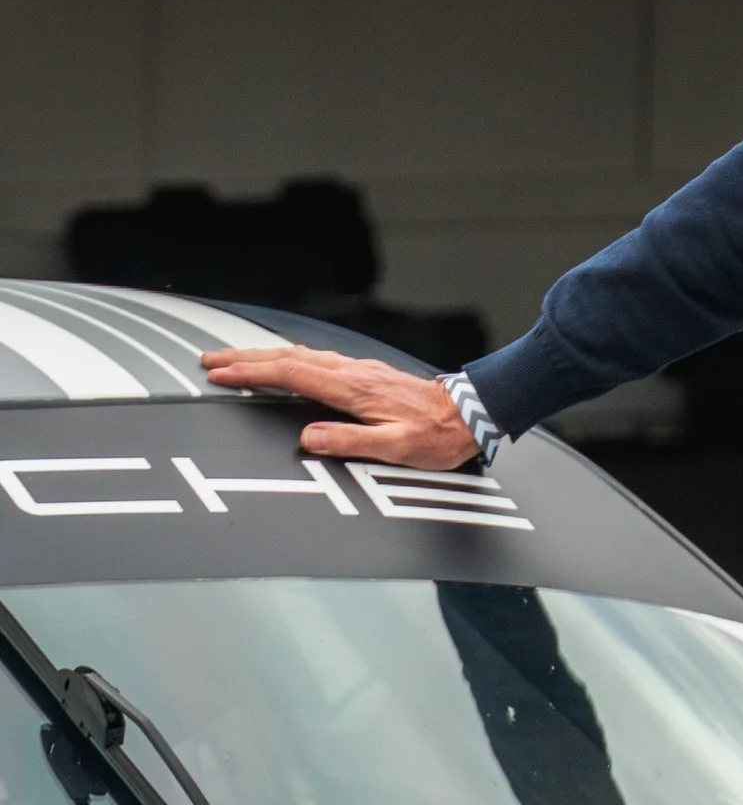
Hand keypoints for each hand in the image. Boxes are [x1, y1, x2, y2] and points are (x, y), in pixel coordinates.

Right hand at [198, 347, 478, 469]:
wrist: (472, 415)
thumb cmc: (438, 436)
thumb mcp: (396, 448)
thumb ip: (351, 441)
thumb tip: (309, 438)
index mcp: (352, 388)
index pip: (290, 374)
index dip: (251, 373)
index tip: (219, 374)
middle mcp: (352, 372)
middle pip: (288, 358)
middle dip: (245, 358)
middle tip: (210, 360)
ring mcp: (359, 371)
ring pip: (301, 356)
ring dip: (265, 357)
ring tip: (235, 361)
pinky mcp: (367, 375)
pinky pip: (317, 360)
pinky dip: (290, 360)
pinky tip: (286, 364)